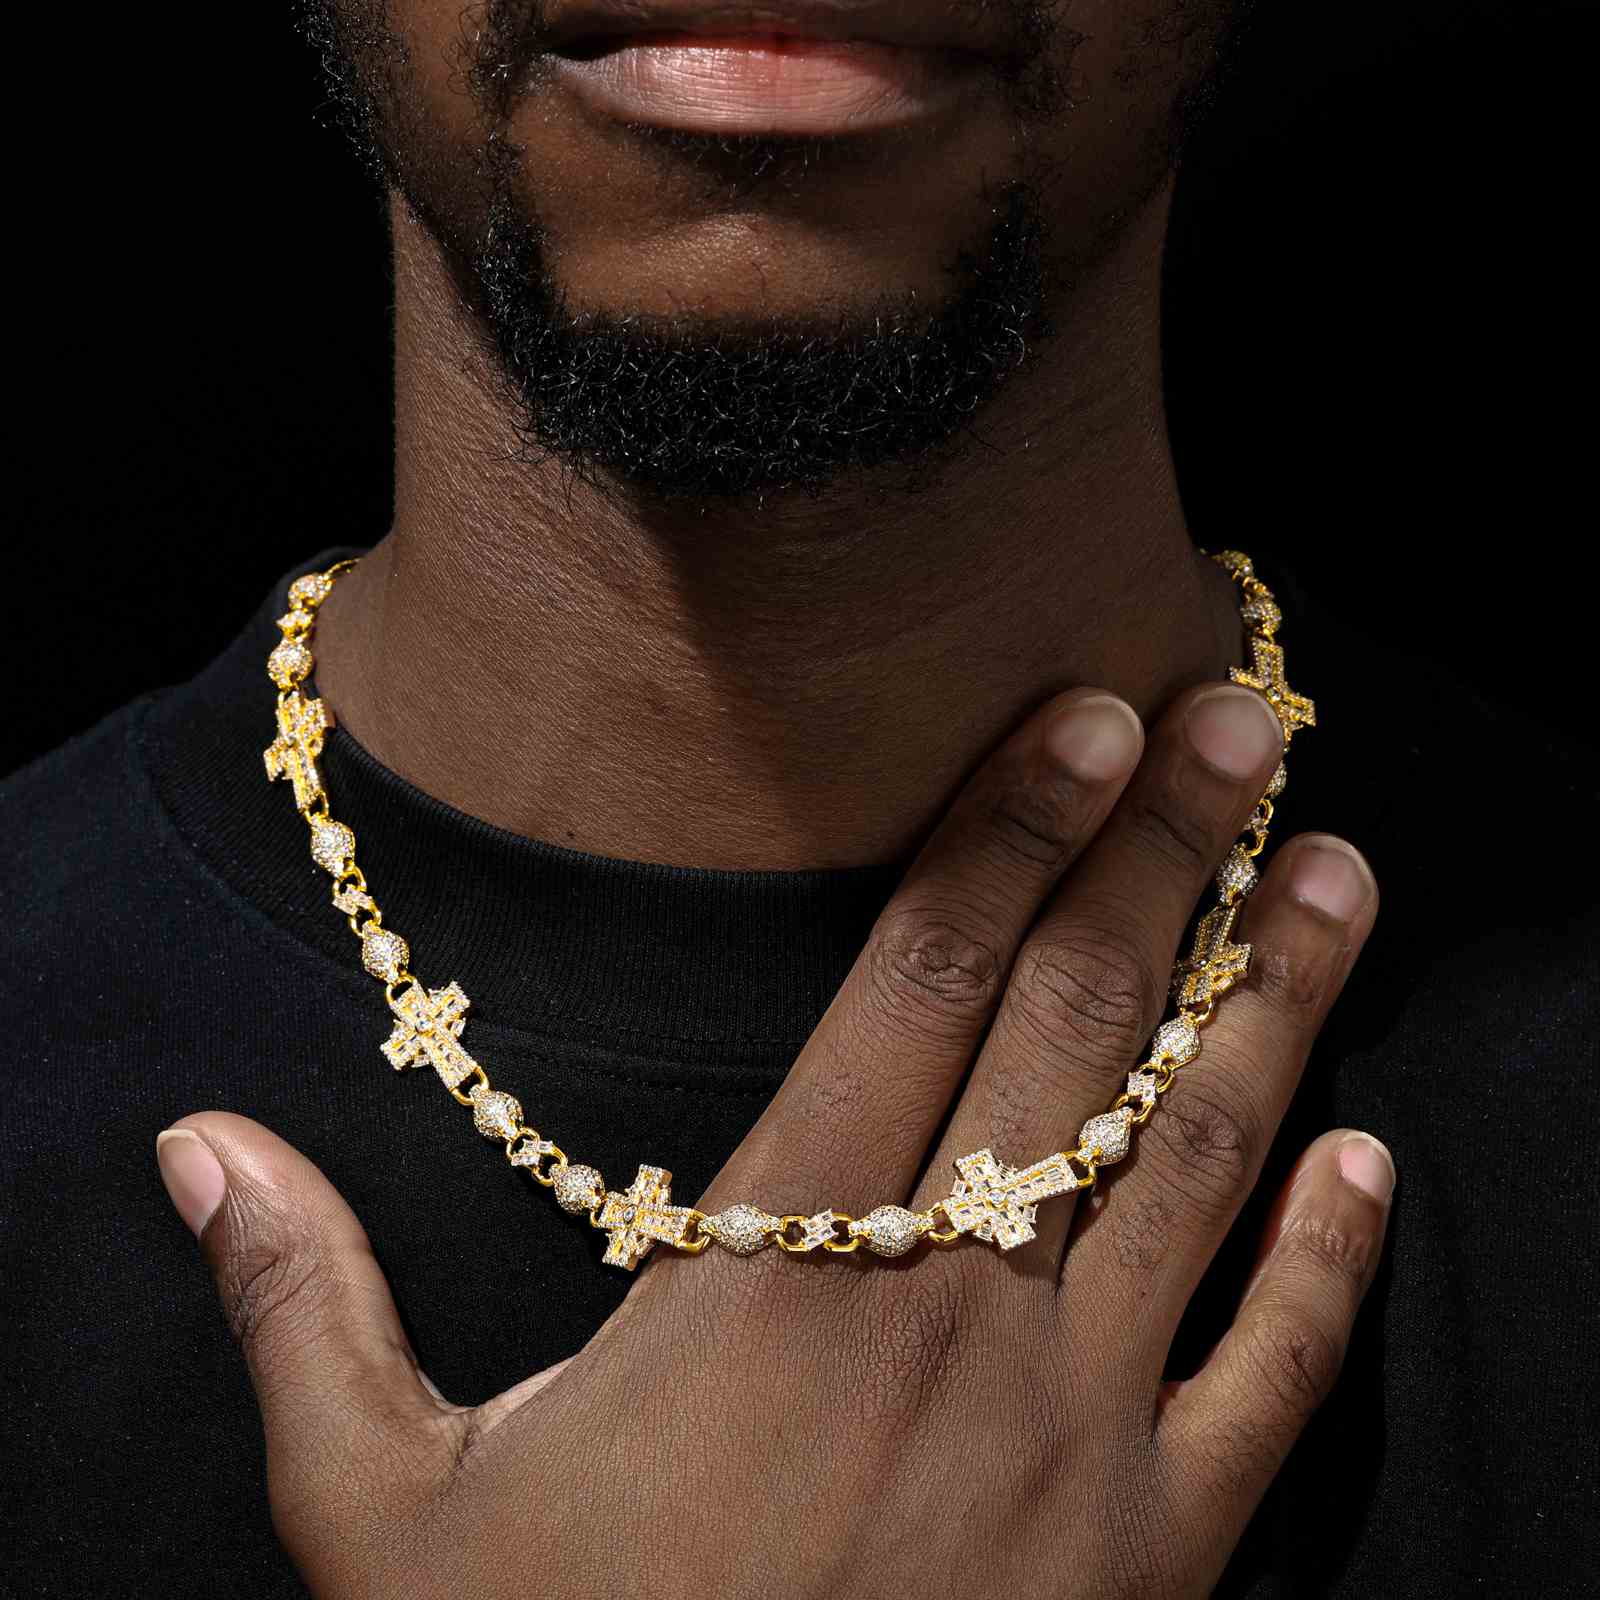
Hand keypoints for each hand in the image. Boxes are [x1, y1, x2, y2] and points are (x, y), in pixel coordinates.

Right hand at [155, 680, 1390, 1598]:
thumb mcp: (386, 1515)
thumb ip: (310, 1307)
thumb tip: (196, 1145)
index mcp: (779, 1273)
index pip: (920, 984)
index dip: (1006, 833)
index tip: (1086, 719)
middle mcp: (952, 1316)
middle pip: (1078, 1031)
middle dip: (1163, 857)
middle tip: (1242, 724)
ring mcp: (1075, 1437)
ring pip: (1199, 1165)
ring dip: (1277, 1005)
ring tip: (1339, 873)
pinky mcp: (1158, 1559)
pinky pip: (1275, 1376)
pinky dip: (1329, 1260)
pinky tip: (1368, 1156)